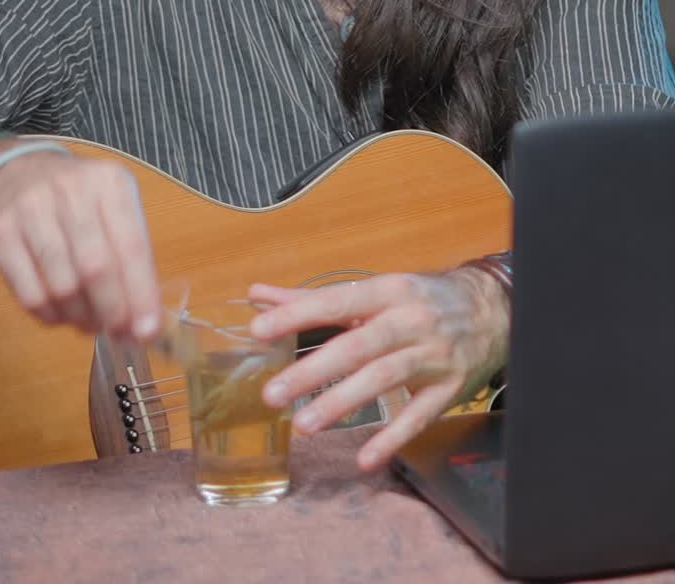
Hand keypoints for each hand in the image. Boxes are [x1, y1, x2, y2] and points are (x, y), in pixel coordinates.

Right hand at [0, 149, 161, 338]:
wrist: (12, 172)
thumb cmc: (75, 198)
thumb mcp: (112, 207)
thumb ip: (132, 258)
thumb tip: (144, 319)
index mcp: (109, 182)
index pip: (132, 246)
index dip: (141, 294)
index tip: (147, 330)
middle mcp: (71, 190)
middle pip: (96, 269)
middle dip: (112, 312)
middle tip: (119, 332)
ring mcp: (31, 208)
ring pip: (62, 285)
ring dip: (81, 317)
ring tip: (89, 321)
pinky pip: (29, 292)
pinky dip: (50, 315)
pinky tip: (61, 314)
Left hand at [248, 268, 509, 470]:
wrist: (492, 310)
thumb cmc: (419, 301)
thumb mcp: (371, 294)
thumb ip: (313, 300)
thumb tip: (258, 295)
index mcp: (387, 291)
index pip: (338, 300)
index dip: (299, 314)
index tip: (259, 328)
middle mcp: (410, 320)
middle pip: (358, 345)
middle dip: (313, 370)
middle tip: (272, 394)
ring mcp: (432, 354)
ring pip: (385, 378)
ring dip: (344, 402)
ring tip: (305, 424)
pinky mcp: (450, 387)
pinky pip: (420, 415)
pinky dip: (394, 437)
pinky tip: (364, 458)